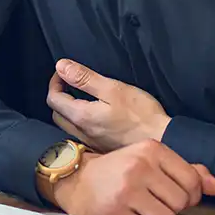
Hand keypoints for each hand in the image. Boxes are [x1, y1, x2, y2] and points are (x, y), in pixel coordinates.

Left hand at [46, 60, 170, 150]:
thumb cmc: (140, 113)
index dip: (55, 82)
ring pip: (67, 125)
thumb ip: (84, 78)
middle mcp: (81, 132)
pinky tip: (93, 114)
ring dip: (68, 109)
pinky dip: (79, 121)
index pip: (53, 99)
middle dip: (59, 96)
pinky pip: (80, 133)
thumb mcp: (112, 88)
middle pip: (57, 113)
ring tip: (82, 96)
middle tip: (71, 83)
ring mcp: (90, 142)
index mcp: (81, 116)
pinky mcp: (100, 147)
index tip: (64, 72)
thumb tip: (61, 66)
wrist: (162, 139)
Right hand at [46, 140, 214, 214]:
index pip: (192, 181)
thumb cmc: (120, 172)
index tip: (173, 194)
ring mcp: (126, 191)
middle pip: (181, 203)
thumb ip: (188, 172)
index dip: (189, 195)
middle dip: (171, 208)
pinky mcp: (115, 214)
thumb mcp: (152, 162)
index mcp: (151, 150)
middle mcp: (139, 168)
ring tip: (141, 211)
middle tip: (153, 202)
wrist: (77, 181)